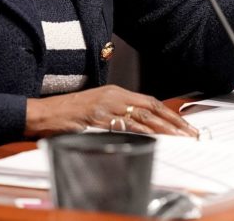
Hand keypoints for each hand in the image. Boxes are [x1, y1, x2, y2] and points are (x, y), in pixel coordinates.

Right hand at [24, 85, 197, 137]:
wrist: (44, 114)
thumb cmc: (68, 113)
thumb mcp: (97, 107)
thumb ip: (118, 112)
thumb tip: (142, 126)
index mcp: (114, 92)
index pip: (149, 102)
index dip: (170, 113)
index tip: (184, 125)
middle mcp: (112, 97)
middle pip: (150, 109)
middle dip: (173, 123)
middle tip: (190, 134)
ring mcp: (104, 109)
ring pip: (141, 119)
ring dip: (163, 130)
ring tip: (179, 140)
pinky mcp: (95, 121)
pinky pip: (122, 128)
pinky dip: (139, 135)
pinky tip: (152, 141)